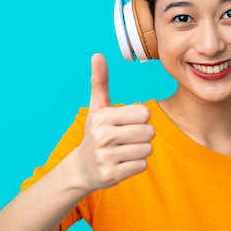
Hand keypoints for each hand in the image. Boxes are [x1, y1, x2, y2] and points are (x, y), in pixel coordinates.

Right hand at [74, 53, 153, 191]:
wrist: (81, 168)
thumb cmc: (96, 132)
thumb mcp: (97, 107)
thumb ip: (100, 81)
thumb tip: (98, 55)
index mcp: (102, 117)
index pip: (144, 113)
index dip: (140, 118)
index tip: (126, 122)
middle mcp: (103, 137)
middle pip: (149, 132)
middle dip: (143, 135)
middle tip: (127, 138)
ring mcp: (106, 157)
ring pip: (147, 149)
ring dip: (141, 150)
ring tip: (124, 150)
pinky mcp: (112, 175)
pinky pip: (142, 165)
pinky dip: (137, 165)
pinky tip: (123, 162)